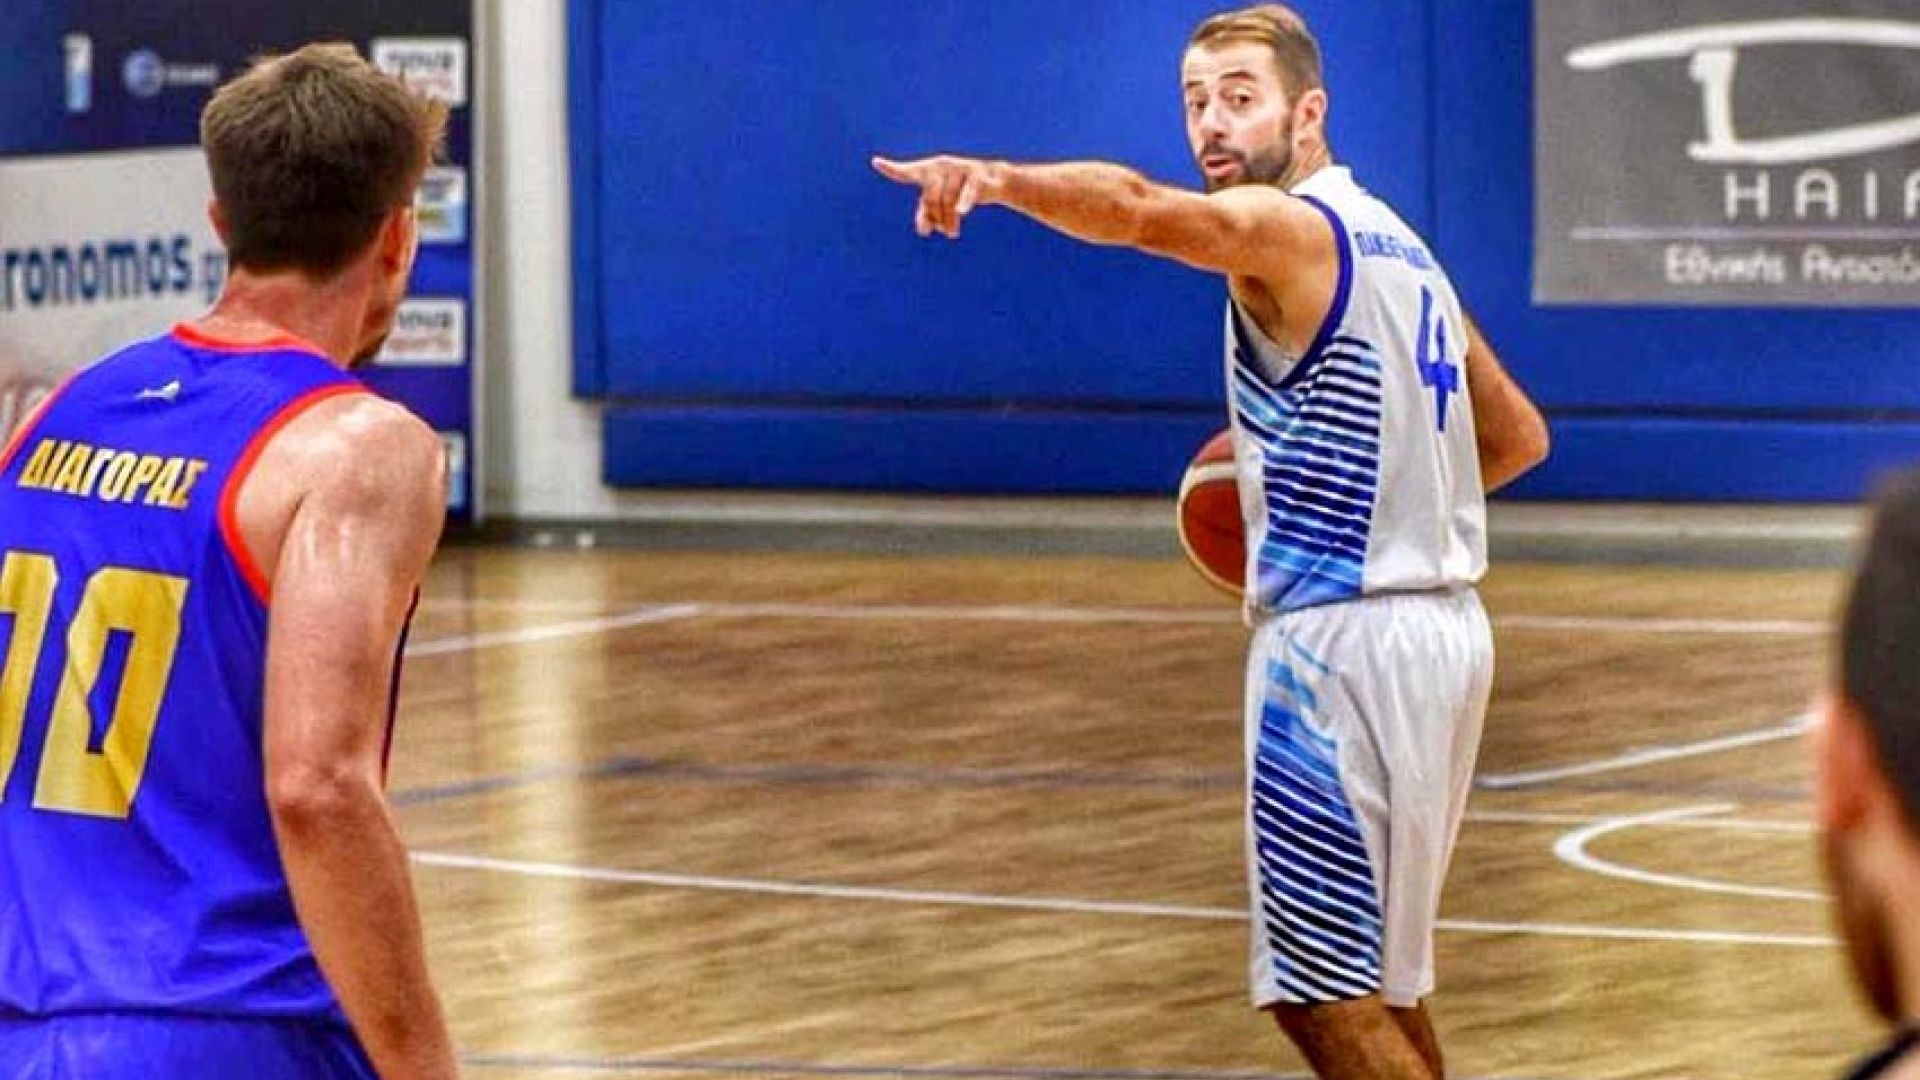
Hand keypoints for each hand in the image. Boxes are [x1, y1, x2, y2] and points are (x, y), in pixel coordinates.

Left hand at [872, 154, 1001, 238]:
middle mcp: (942, 165)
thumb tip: (924, 231)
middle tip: (941, 231)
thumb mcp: (941, 203)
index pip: (909, 172)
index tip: (876, 162)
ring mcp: (960, 168)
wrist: (992, 180)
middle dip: (935, 217)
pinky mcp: (977, 174)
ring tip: (952, 234)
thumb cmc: (959, 190)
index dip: (893, 169)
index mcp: (929, 171)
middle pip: (931, 197)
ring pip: (949, 199)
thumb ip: (927, 215)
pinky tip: (962, 212)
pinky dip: (965, 202)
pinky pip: (968, 191)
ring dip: (950, 221)